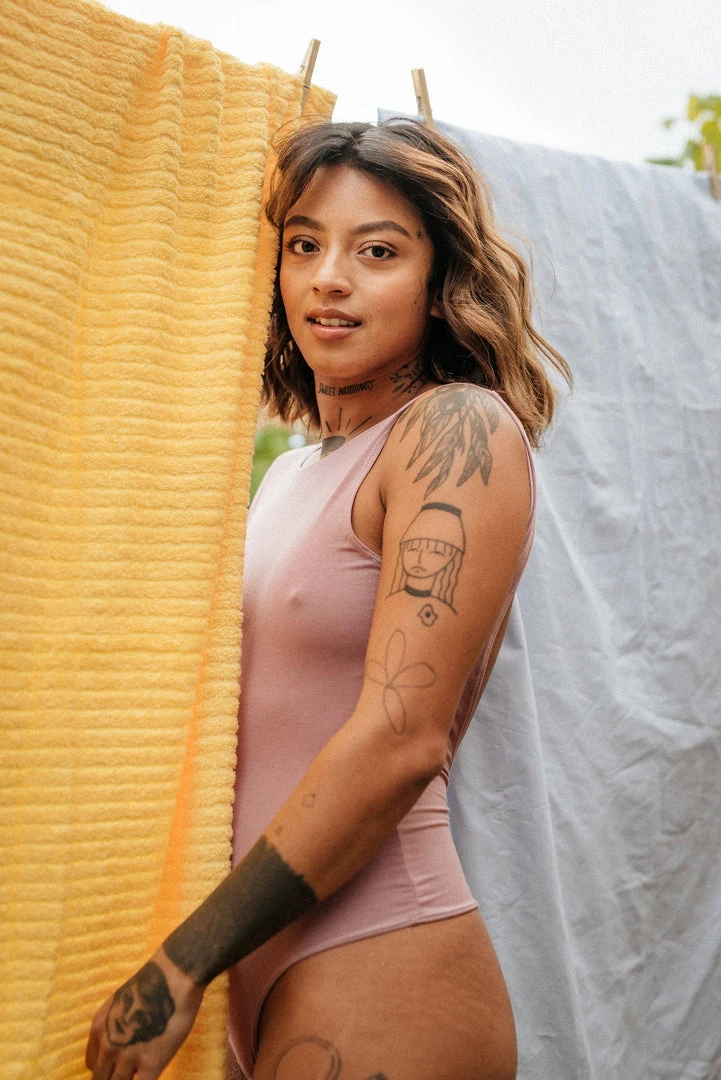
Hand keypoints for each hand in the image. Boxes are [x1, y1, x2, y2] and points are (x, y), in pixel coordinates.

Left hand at [85, 948, 203, 1079]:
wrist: (173, 978)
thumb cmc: (152, 983)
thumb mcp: (121, 1003)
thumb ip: (115, 1025)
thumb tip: (121, 1042)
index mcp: (99, 1028)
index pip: (92, 1064)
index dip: (104, 1068)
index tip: (115, 1068)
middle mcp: (108, 1046)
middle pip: (101, 1079)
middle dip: (112, 1079)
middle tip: (126, 1074)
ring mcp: (128, 1058)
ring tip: (138, 1073)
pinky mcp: (151, 1065)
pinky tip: (150, 1074)